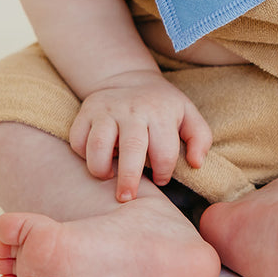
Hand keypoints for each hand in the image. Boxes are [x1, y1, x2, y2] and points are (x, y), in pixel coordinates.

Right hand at [69, 69, 211, 201]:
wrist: (129, 78)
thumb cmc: (162, 106)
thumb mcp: (187, 114)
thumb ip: (200, 138)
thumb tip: (196, 163)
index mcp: (160, 112)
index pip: (164, 151)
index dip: (163, 172)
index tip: (160, 179)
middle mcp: (132, 109)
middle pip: (131, 149)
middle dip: (129, 179)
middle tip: (126, 198)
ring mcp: (106, 110)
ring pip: (98, 146)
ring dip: (101, 169)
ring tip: (108, 176)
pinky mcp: (86, 112)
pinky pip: (78, 141)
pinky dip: (83, 156)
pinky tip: (97, 158)